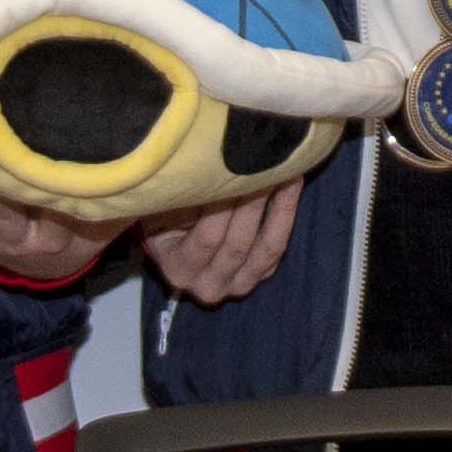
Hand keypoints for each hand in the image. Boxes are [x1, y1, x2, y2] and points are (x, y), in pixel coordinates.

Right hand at [139, 183, 300, 305]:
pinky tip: (291, 182)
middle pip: (238, 243)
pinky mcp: (259, 276)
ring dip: (279, 206)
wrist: (171, 242)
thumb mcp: (160, 209)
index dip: (224, 206)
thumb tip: (212, 172)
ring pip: (266, 248)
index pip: (207, 238)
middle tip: (265, 165)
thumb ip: (182, 198)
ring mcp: (237, 285)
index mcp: (179, 269)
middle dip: (254, 201)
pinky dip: (286, 214)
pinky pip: (278, 247)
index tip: (234, 172)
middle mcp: (208, 286)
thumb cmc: (161, 218)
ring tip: (286, 170)